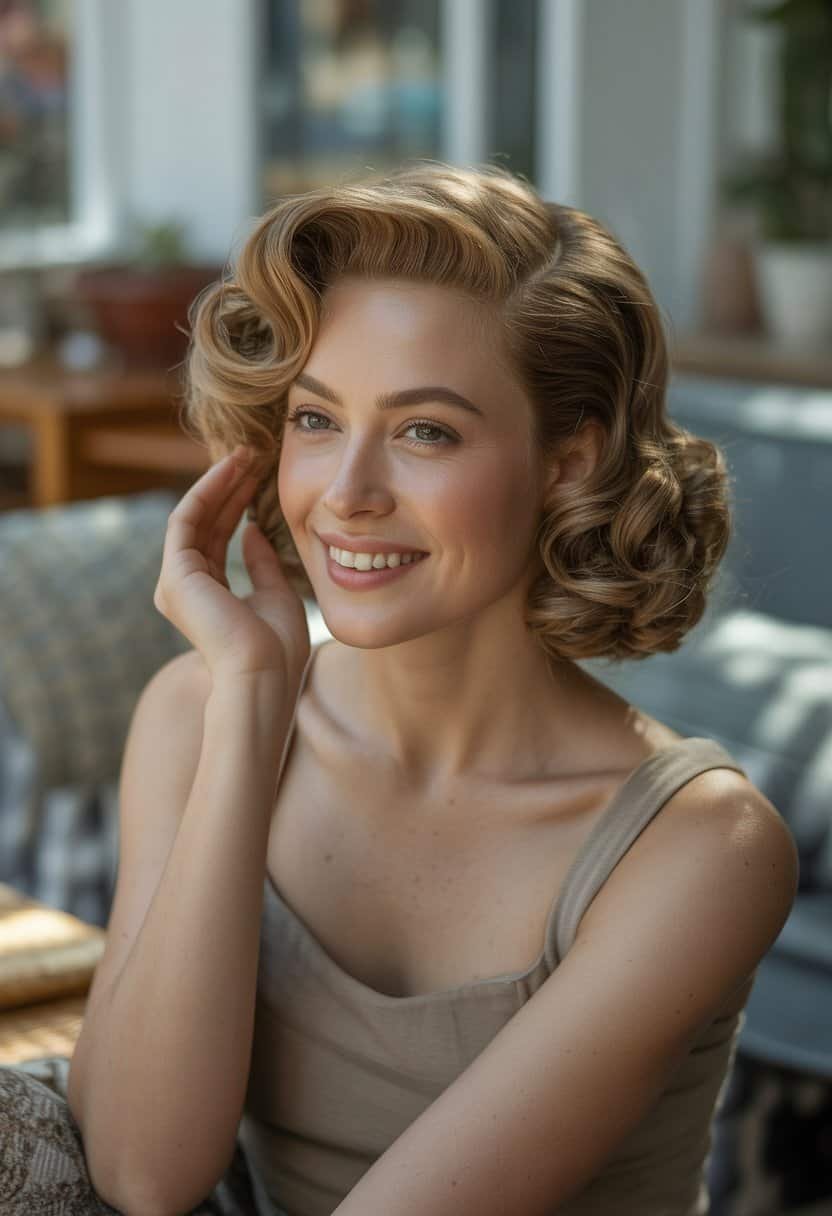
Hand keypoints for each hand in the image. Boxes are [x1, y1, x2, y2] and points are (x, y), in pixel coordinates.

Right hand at [153, 446, 309, 684]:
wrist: (264, 675)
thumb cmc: (277, 648)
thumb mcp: (276, 595)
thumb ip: (262, 563)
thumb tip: (254, 530)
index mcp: (207, 596)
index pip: (218, 537)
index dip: (237, 504)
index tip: (259, 476)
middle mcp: (184, 588)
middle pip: (205, 523)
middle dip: (229, 487)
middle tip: (252, 454)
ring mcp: (175, 582)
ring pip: (194, 516)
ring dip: (219, 482)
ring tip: (245, 454)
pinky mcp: (174, 575)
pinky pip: (187, 520)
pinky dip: (208, 492)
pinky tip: (231, 470)